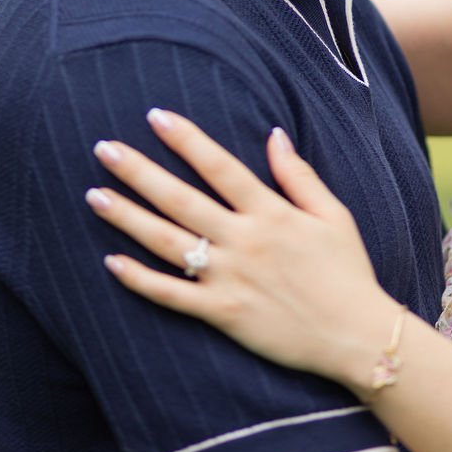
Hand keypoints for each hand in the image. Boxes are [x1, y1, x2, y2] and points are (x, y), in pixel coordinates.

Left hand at [86, 109, 396, 389]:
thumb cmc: (348, 272)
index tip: (155, 117)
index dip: (186, 140)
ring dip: (128, 218)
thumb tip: (273, 133)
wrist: (355, 335)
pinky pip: (173, 296)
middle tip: (104, 150)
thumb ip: (298, 174)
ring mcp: (230, 278)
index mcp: (271, 212)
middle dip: (140, 172)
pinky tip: (111, 263)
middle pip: (181, 200)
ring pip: (168, 243)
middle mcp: (245, 240)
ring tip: (95, 196)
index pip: (220, 166)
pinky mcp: (223, 313)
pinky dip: (140, 280)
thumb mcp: (332, 214)